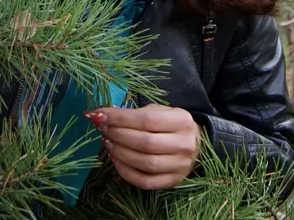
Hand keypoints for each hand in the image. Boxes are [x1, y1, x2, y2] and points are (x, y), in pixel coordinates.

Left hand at [84, 104, 201, 189]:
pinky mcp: (174, 181)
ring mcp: (180, 165)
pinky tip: (115, 160)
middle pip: (145, 142)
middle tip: (102, 129)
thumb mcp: (159, 112)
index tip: (98, 115)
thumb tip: (102, 115)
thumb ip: (134, 114)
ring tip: (107, 142)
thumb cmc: (170, 124)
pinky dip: (126, 172)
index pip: (146, 119)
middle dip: (117, 135)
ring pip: (145, 162)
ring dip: (120, 152)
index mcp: (181, 120)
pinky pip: (146, 181)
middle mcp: (184, 143)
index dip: (119, 118)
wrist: (195, 144)